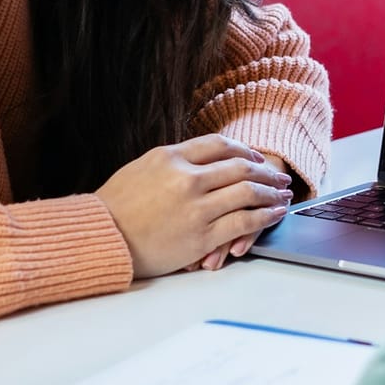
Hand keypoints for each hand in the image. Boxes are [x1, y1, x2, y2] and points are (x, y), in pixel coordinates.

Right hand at [97, 136, 293, 277]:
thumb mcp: (141, 169)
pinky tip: (274, 213)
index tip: (254, 156)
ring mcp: (196, 207)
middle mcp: (186, 178)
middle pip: (239, 166)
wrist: (101, 239)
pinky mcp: (201, 236)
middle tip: (278, 175)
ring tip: (283, 194)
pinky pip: (243, 221)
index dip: (243, 149)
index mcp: (171, 157)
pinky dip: (264, 216)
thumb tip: (200, 160)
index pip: (219, 144)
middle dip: (265, 170)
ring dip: (271, 192)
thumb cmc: (115, 207)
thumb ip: (173, 163)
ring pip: (247, 192)